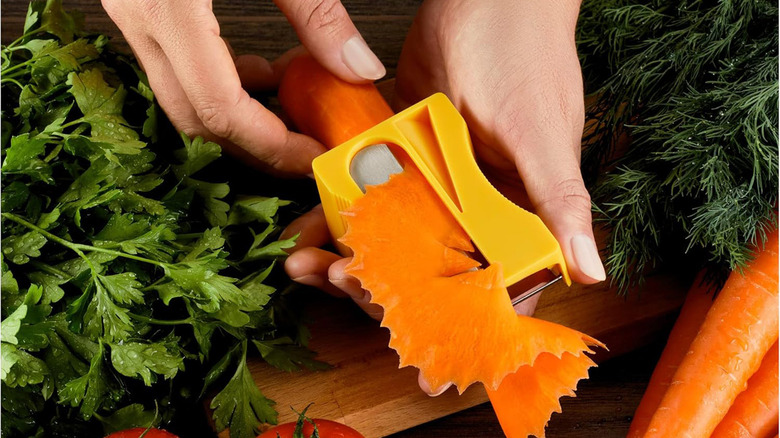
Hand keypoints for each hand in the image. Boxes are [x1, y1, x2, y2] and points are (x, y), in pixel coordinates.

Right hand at [101, 0, 385, 174]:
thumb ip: (318, 13)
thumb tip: (359, 69)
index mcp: (170, 4)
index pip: (220, 108)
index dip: (270, 146)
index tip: (313, 158)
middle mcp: (138, 14)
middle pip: (194, 118)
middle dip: (255, 144)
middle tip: (306, 147)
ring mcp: (130, 10)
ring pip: (180, 96)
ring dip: (237, 114)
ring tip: (291, 105)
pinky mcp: (139, 1)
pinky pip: (174, 65)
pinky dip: (218, 81)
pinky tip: (258, 69)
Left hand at [283, 0, 605, 394]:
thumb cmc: (524, 54)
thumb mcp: (542, 134)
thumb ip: (560, 203)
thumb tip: (594, 271)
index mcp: (514, 215)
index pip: (488, 288)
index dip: (456, 325)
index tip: (421, 356)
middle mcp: (473, 207)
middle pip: (428, 273)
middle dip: (382, 291)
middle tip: (339, 284)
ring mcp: (433, 184)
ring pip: (390, 243)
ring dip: (350, 258)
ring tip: (305, 264)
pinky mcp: (400, 158)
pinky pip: (367, 200)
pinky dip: (338, 216)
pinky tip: (304, 228)